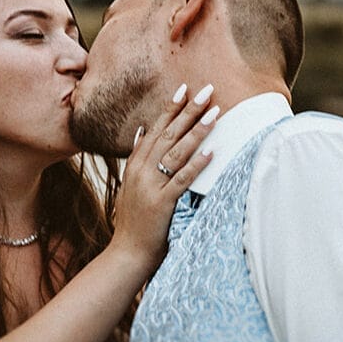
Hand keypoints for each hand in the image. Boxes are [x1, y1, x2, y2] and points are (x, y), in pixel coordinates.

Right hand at [109, 83, 217, 270]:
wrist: (127, 252)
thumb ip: (137, 157)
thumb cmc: (134, 220)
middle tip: (206, 90)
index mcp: (135, 165)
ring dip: (197, 131)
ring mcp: (151, 186)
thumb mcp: (130, 184)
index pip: (156, 129)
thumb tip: (144, 130)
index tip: (184, 89)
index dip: (170, 108)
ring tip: (215, 113)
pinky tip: (212, 151)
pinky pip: (182, 179)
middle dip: (189, 111)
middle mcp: (141, 171)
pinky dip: (197, 164)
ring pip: (177, 152)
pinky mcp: (162, 203)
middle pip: (168, 134)